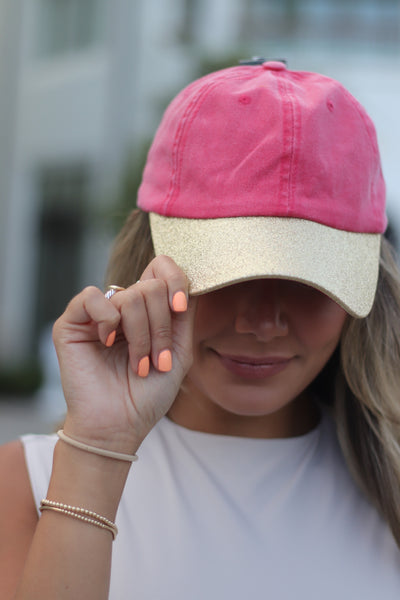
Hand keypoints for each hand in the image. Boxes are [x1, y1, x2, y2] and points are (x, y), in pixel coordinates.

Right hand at [52, 255, 196, 453]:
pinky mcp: (71, 323)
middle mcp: (122, 308)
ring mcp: (97, 315)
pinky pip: (93, 297)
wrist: (119, 426)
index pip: (160, 269)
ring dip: (142, 334)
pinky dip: (108, 320)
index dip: (175, 280)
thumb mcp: (179, 352)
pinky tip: (108, 343)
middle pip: (151, 287)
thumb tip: (187, 281)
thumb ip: (184, 315)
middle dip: (162, 326)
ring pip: (130, 295)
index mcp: (147, 311)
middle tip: (156, 360)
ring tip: (138, 363)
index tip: (180, 307)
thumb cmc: (148, 395)